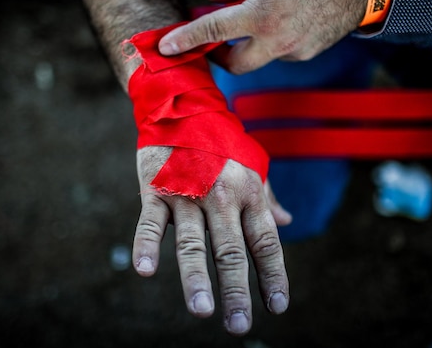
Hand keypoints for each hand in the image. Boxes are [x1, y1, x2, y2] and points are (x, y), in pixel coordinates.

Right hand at [132, 146, 291, 335]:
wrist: (182, 106)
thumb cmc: (221, 143)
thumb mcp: (252, 165)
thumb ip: (267, 197)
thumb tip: (287, 221)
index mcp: (248, 192)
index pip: (265, 242)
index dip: (273, 275)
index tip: (277, 306)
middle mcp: (221, 195)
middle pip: (231, 250)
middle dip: (236, 291)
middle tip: (239, 325)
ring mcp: (187, 192)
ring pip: (192, 242)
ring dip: (196, 278)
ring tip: (202, 310)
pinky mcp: (155, 188)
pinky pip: (150, 220)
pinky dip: (146, 245)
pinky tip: (144, 270)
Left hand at [159, 0, 367, 73]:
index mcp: (262, 14)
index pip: (213, 30)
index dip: (186, 39)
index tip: (165, 48)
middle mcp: (276, 41)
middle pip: (234, 64)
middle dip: (219, 55)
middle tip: (215, 38)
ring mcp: (293, 52)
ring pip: (258, 57)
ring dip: (250, 41)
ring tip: (268, 9)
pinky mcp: (306, 55)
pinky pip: (278, 52)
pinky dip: (272, 39)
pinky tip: (288, 17)